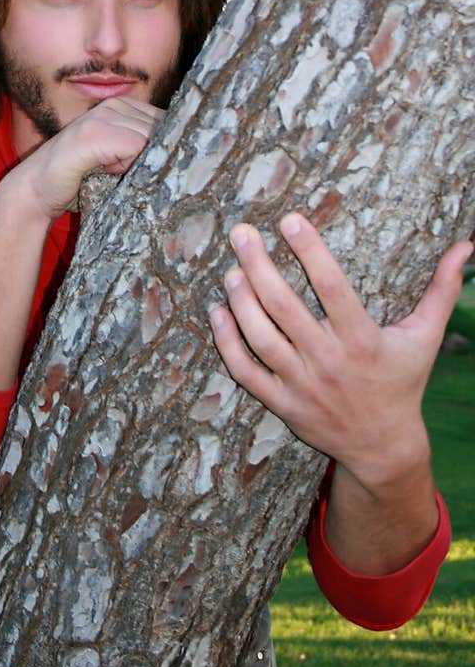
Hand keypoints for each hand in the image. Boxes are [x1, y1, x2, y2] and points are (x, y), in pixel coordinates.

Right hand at [20, 97, 164, 219]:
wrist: (37, 189)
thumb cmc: (81, 178)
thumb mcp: (120, 158)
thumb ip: (145, 148)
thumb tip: (189, 156)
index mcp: (125, 107)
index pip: (169, 121)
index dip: (169, 147)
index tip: (151, 167)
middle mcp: (115, 105)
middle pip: (165, 129)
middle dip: (153, 157)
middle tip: (120, 170)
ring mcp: (104, 115)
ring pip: (152, 138)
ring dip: (137, 164)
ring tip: (108, 169)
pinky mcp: (96, 132)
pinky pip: (136, 147)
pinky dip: (125, 166)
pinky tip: (103, 169)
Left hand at [208, 213, 472, 490]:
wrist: (383, 448)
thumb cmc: (402, 382)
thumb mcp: (423, 337)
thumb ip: (441, 290)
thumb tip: (466, 248)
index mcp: (363, 340)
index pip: (332, 287)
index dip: (310, 251)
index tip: (289, 218)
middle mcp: (329, 361)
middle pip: (285, 308)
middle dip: (259, 266)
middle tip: (241, 232)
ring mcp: (302, 385)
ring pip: (261, 338)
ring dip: (240, 301)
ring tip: (230, 269)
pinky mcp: (282, 403)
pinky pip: (245, 371)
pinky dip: (227, 342)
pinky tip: (217, 312)